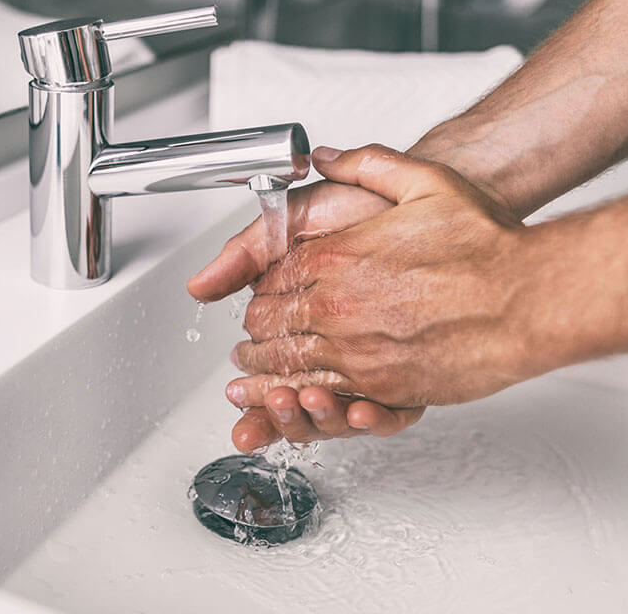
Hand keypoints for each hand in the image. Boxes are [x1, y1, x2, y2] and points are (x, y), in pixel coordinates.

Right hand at [187, 174, 424, 451]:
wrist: (428, 207)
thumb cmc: (365, 209)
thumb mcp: (296, 218)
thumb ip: (246, 251)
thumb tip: (199, 286)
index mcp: (299, 316)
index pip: (266, 366)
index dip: (250, 385)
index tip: (238, 393)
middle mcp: (333, 344)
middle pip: (296, 398)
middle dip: (276, 411)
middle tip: (267, 403)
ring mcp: (370, 363)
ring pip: (333, 414)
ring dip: (314, 419)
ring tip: (303, 400)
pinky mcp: (407, 377)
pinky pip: (387, 416)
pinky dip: (370, 420)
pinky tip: (357, 409)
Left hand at [228, 144, 545, 415]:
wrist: (531, 296)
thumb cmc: (487, 244)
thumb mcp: (425, 181)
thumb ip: (366, 165)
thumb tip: (325, 157)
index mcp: (338, 257)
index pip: (269, 277)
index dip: (261, 287)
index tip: (264, 293)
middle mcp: (338, 305)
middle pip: (268, 325)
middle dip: (257, 331)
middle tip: (254, 337)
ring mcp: (357, 350)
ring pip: (286, 367)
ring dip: (267, 372)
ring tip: (259, 377)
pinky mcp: (384, 387)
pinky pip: (324, 397)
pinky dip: (302, 399)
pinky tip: (298, 397)